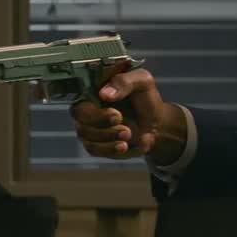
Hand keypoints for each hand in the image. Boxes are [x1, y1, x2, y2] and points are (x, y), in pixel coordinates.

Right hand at [70, 67, 185, 162]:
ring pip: (91, 145)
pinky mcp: (103, 148)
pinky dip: (122, 152)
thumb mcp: (141, 81)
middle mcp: (86, 117)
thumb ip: (123, 82)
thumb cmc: (144, 96)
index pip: (79, 110)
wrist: (158, 119)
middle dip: (105, 133)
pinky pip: (105, 155)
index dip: (96, 116)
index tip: (117, 115)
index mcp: (90, 98)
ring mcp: (93, 134)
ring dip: (111, 145)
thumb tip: (103, 94)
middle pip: (82, 130)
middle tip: (127, 130)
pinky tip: (137, 144)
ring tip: (131, 135)